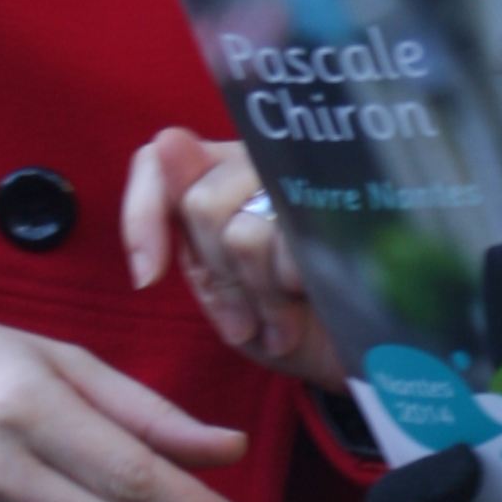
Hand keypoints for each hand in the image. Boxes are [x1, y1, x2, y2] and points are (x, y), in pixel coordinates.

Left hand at [122, 127, 351, 389]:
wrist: (359, 361)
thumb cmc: (285, 324)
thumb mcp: (218, 289)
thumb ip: (181, 225)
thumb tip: (167, 140)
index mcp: (219, 177)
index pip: (155, 160)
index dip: (142, 214)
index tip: (148, 277)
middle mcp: (262, 163)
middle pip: (202, 205)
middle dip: (221, 277)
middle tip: (250, 315)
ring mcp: (312, 179)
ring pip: (243, 232)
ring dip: (259, 296)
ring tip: (282, 320)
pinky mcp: (348, 208)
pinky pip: (287, 248)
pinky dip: (286, 295)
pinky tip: (307, 308)